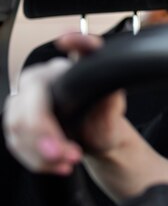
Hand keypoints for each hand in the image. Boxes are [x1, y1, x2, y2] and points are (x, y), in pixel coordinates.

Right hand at [3, 33, 125, 174]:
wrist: (95, 139)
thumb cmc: (104, 120)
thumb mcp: (112, 112)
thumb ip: (111, 97)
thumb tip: (111, 82)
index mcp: (73, 68)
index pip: (79, 47)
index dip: (76, 41)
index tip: (68, 40)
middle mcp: (45, 76)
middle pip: (30, 100)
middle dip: (44, 134)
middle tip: (69, 155)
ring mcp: (26, 97)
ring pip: (18, 126)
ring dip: (43, 153)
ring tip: (69, 161)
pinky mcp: (16, 118)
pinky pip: (16, 141)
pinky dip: (37, 159)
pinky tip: (57, 164)